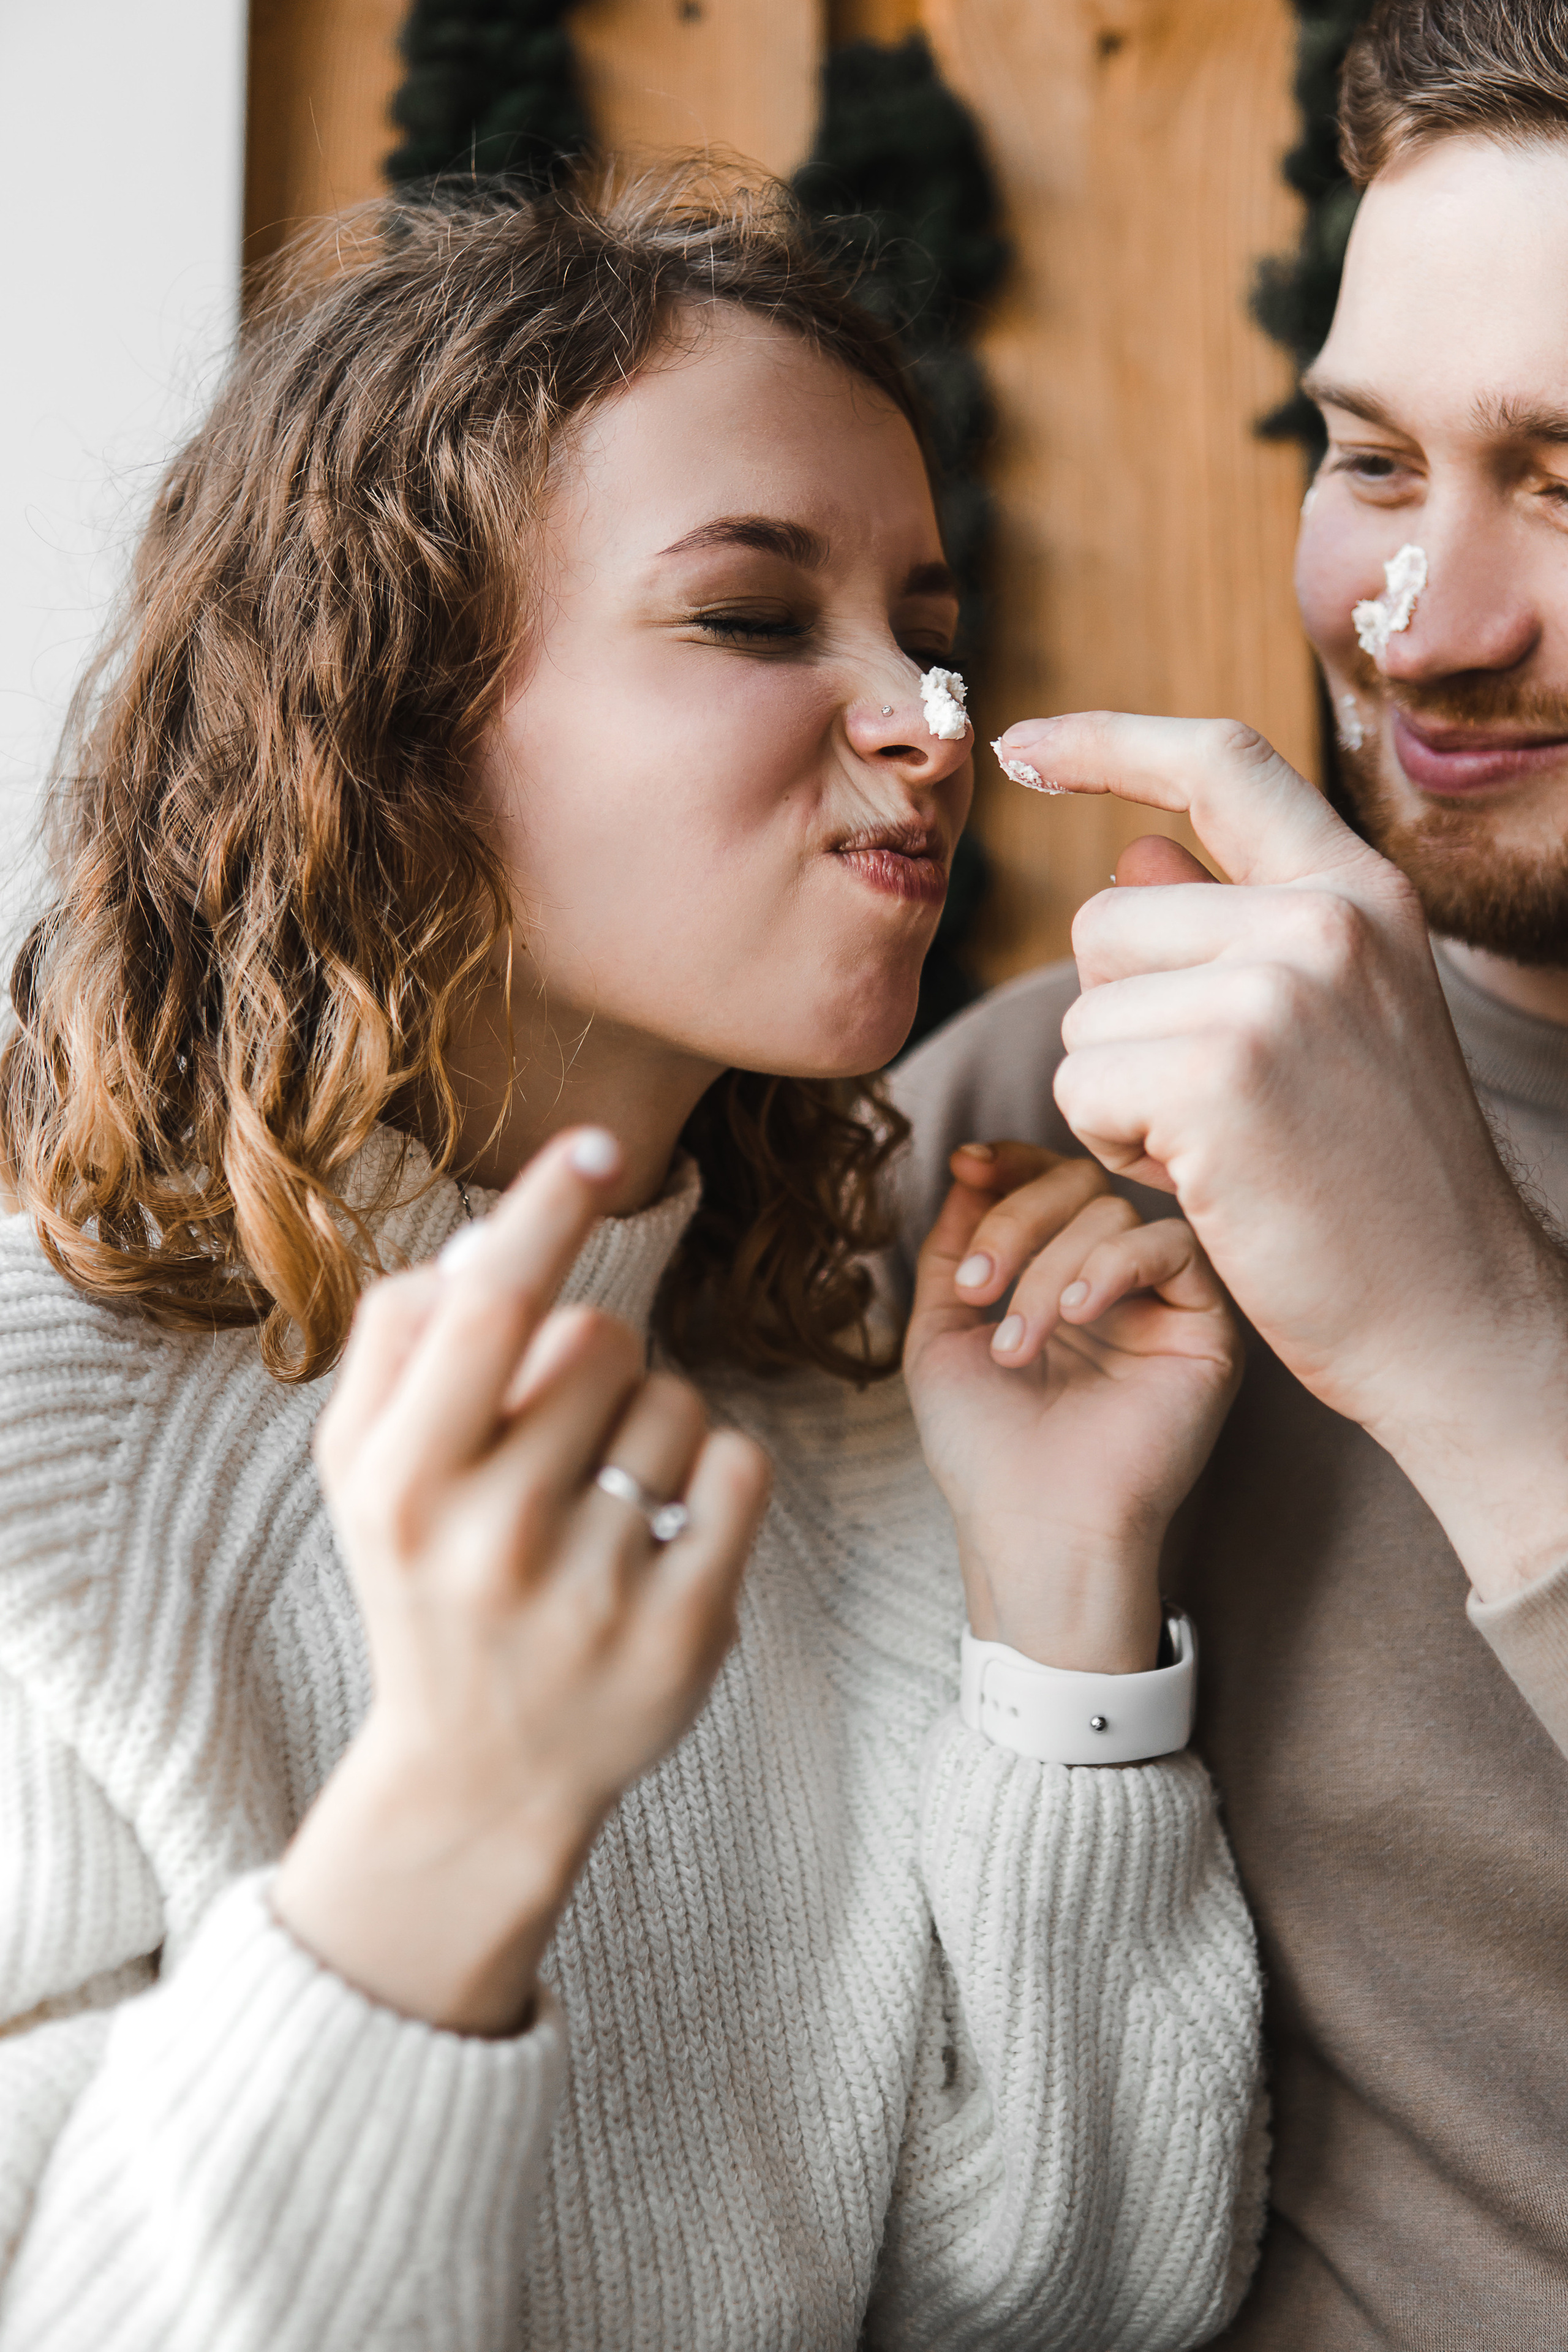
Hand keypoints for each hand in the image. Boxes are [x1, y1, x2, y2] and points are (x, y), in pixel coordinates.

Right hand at [274, 1127, 770, 2034]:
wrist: (479, 1774)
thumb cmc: (427, 1581)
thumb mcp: (367, 1474)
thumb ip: (402, 1344)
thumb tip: (498, 1235)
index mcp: (400, 1482)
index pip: (486, 1306)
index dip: (547, 1208)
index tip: (598, 1142)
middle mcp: (487, 1537)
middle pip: (600, 1339)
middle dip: (597, 1356)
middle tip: (563, 1435)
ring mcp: (590, 1592)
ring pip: (677, 1400)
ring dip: (657, 1423)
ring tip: (608, 1499)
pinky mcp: (681, 1635)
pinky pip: (741, 1469)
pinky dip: (721, 1476)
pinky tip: (672, 1530)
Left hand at [904, 1142, 1240, 1672]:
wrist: (1034, 1525)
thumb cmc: (984, 1447)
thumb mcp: (940, 1331)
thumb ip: (954, 1246)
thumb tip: (968, 1167)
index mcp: (1056, 1277)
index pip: (1050, 1182)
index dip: (1011, 1163)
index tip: (967, 1166)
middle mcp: (1114, 1284)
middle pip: (1080, 1185)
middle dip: (1016, 1221)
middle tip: (980, 1290)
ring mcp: (1161, 1303)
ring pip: (1115, 1215)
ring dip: (1050, 1269)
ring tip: (1019, 1346)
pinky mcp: (1206, 1327)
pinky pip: (1173, 1247)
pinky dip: (1113, 1267)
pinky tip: (1078, 1318)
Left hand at [996, 709, 1567, 1599]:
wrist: (1450, 1311)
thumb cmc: (1375, 1180)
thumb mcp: (1328, 1023)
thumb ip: (1229, 927)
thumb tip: (1133, 853)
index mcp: (1360, 891)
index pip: (1220, 762)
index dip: (1107, 742)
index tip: (1023, 743)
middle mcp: (1323, 919)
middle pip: (1104, 921)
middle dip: (1120, 1020)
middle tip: (1218, 1106)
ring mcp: (1274, 991)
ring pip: (1082, 1015)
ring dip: (1118, 1096)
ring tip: (1225, 1148)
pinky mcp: (1217, 1076)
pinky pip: (1079, 1087)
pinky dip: (1117, 1149)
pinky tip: (1206, 1182)